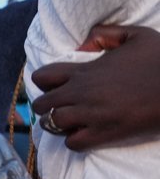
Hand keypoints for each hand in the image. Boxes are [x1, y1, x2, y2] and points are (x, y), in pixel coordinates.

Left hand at [32, 24, 159, 149]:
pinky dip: (74, 140)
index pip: (42, 77)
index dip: (44, 82)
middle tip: (61, 106)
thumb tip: (83, 44)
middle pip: (41, 104)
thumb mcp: (136, 35)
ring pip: (53, 124)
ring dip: (57, 124)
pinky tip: (85, 134)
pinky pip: (73, 143)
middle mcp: (82, 93)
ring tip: (70, 121)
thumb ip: (104, 35)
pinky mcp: (106, 134)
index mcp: (85, 70)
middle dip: (47, 105)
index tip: (56, 85)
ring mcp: (92, 115)